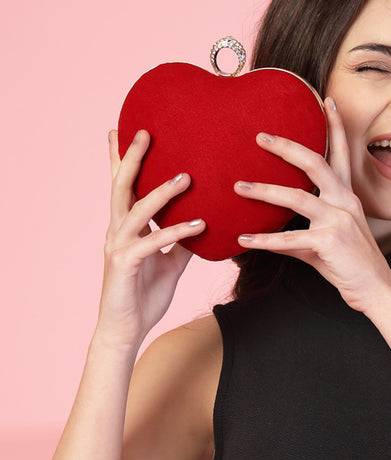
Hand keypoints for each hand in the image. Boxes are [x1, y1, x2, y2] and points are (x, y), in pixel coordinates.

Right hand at [98, 130, 205, 349]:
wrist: (125, 330)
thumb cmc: (143, 296)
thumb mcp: (169, 264)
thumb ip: (181, 242)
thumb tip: (204, 222)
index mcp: (125, 228)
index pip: (124, 187)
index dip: (122, 159)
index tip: (126, 129)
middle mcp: (117, 231)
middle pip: (121, 186)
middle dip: (131, 158)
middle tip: (144, 130)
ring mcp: (118, 246)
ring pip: (136, 209)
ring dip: (161, 192)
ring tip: (185, 176)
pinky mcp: (126, 265)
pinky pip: (152, 242)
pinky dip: (175, 231)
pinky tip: (198, 224)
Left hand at [233, 98, 390, 312]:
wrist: (375, 290)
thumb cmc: (351, 265)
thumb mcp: (325, 243)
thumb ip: (299, 235)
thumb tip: (269, 236)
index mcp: (347, 197)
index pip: (341, 154)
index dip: (335, 126)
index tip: (327, 100)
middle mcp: (344, 203)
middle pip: (314, 163)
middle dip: (286, 147)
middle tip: (260, 137)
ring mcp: (338, 220)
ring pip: (296, 197)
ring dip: (264, 190)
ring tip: (239, 187)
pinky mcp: (329, 242)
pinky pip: (289, 238)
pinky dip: (264, 241)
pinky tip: (244, 241)